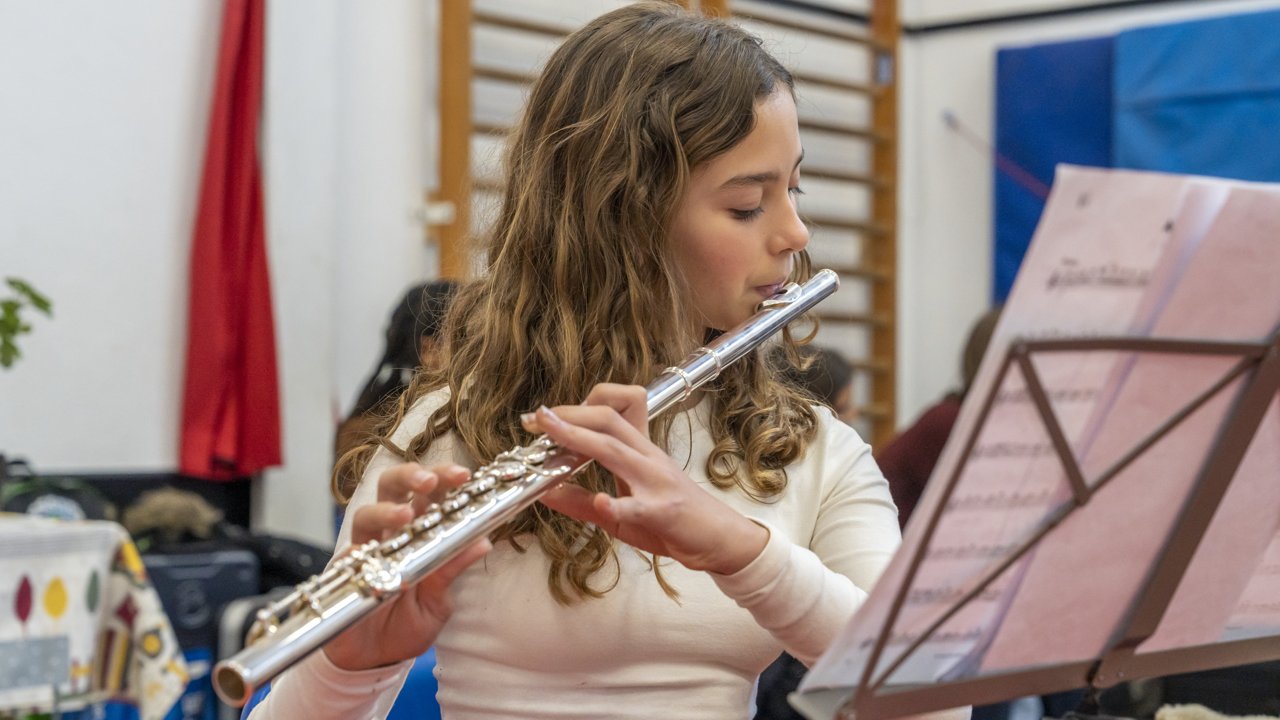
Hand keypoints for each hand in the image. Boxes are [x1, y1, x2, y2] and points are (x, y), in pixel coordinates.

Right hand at [323, 463, 490, 670]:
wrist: (375, 659)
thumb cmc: (407, 624)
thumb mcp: (439, 600)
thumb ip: (453, 569)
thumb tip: (484, 542)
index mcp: (418, 533)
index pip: (429, 495)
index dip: (443, 479)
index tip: (462, 475)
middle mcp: (389, 535)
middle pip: (392, 488)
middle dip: (409, 476)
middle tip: (428, 481)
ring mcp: (364, 551)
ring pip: (366, 514)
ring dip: (386, 511)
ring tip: (405, 516)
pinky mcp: (343, 572)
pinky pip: (347, 554)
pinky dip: (360, 551)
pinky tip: (371, 554)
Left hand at [525, 383, 768, 574]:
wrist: (721, 541)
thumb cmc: (673, 522)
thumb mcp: (623, 512)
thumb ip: (583, 502)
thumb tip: (544, 492)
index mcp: (640, 452)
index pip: (609, 413)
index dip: (574, 408)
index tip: (542, 416)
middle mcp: (648, 458)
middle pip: (608, 420)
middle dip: (569, 414)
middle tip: (535, 418)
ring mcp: (656, 482)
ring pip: (616, 450)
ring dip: (580, 439)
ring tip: (551, 434)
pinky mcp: (664, 511)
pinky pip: (638, 506)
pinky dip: (618, 504)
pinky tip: (603, 504)